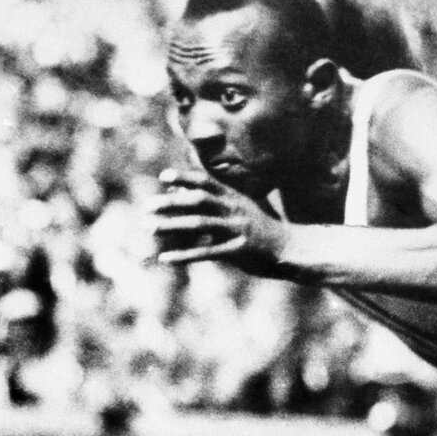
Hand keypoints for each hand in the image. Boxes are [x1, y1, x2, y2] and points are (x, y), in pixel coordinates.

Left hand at [148, 169, 290, 277]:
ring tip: (149, 228)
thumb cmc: (259, 227)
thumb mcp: (239, 206)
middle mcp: (234, 210)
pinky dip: (184, 255)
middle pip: (198, 200)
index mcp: (234, 197)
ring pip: (199, 224)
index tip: (163, 177)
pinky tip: (166, 258)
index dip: (185, 177)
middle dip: (170, 203)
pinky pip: (206, 253)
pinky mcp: (239, 251)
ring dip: (172, 226)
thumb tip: (176, 191)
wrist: (290, 247)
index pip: (206, 182)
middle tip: (147, 207)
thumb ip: (211, 199)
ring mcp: (237, 230)